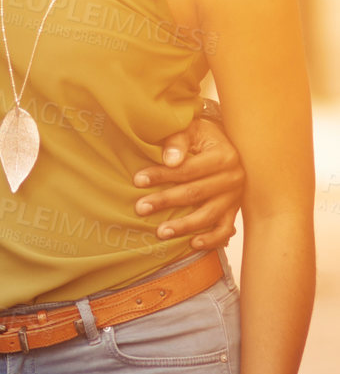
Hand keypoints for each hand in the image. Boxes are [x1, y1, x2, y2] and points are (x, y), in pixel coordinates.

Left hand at [132, 116, 243, 250]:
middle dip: (165, 201)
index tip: (137, 181)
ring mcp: (235, 196)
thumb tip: (170, 160)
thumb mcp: (191, 129)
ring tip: (160, 232)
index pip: (188, 169)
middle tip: (140, 208)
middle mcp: (234, 178)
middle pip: (195, 193)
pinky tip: (192, 244)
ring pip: (209, 215)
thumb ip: (178, 141)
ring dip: (184, 226)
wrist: (226, 143)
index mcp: (224, 156)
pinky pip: (225, 229)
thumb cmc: (201, 136)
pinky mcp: (234, 210)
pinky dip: (211, 239)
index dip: (162, 175)